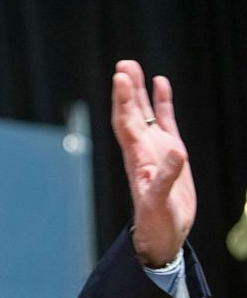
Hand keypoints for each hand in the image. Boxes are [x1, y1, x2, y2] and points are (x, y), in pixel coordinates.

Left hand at [111, 60, 195, 266]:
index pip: (126, 123)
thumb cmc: (157, 221)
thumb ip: (166, 177)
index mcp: (136, 158)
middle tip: (123, 64)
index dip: (122, 101)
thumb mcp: (160, 202)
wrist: (162, 233)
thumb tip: (177, 152)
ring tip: (133, 66)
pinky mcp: (169, 151)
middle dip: (126, 89)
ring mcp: (154, 148)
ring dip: (138, 90)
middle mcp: (141, 148)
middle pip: (130, 112)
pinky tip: (160, 83)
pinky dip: (161, 101)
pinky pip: (164, 120)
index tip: (120, 78)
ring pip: (143, 112)